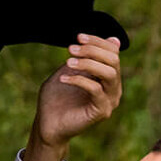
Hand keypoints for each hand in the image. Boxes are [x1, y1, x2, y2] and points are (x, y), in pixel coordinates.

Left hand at [27, 35, 123, 160]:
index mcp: (107, 76)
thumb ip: (86, 56)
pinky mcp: (102, 112)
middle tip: (71, 49)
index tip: (78, 37)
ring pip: (109, 73)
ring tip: (68, 61)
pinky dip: (79, 80)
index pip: (113, 53)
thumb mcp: (70, 69)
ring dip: (87, 63)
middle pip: (114, 61)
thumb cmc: (57, 96)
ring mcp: (109, 100)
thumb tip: (113, 39)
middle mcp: (113, 88)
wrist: (47, 123)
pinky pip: (96, 90)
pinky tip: (63, 78)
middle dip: (92, 50)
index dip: (97, 41)